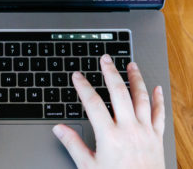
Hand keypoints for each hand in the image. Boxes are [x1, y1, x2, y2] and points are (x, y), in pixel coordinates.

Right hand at [53, 54, 164, 168]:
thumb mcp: (88, 166)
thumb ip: (73, 144)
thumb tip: (58, 129)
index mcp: (109, 136)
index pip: (92, 103)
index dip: (83, 87)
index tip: (77, 76)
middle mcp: (128, 129)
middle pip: (118, 92)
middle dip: (110, 72)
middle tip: (105, 59)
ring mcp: (145, 132)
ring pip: (141, 98)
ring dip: (136, 79)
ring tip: (131, 65)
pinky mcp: (157, 138)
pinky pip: (159, 114)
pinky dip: (159, 100)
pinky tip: (158, 88)